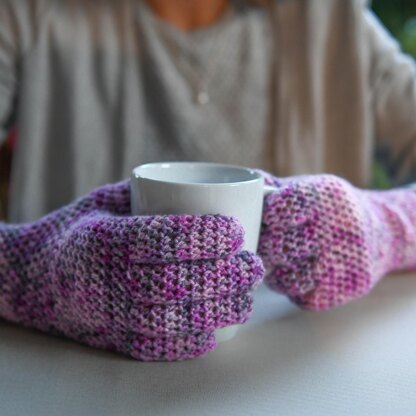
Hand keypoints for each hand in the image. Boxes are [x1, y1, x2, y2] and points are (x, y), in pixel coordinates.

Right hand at [0, 180, 263, 359]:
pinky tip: (214, 331)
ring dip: (214, 312)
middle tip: (253, 266)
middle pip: (169, 282)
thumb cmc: (81, 230)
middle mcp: (100, 278)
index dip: (201, 234)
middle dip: (220, 275)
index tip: (236, 229)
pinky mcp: (110, 338)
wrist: (38, 277)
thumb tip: (205, 189)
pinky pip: (151, 347)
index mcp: (100, 238)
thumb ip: (148, 194)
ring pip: (165, 320)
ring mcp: (104, 314)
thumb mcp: (106, 201)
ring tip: (246, 300)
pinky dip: (186, 344)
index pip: (157, 237)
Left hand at [258, 173, 415, 309]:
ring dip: (276, 273)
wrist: (381, 233)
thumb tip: (234, 189)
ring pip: (285, 279)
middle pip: (276, 248)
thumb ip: (274, 188)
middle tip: (266, 245)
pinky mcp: (343, 289)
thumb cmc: (331, 209)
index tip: (266, 219)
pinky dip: (294, 289)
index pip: (280, 210)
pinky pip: (300, 296)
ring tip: (282, 262)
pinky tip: (301, 275)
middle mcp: (335, 229)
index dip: (265, 217)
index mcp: (324, 197)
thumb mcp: (309, 188)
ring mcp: (341, 263)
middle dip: (265, 248)